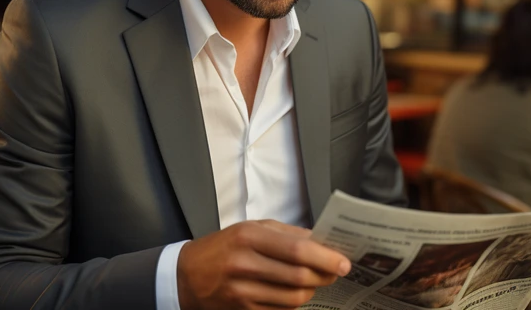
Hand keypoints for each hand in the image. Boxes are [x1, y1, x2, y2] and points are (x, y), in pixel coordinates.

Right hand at [177, 220, 349, 309]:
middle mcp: (245, 264)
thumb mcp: (249, 228)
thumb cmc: (222, 248)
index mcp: (249, 236)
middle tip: (334, 272)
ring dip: (312, 290)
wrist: (186, 277)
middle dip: (324, 276)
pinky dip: (295, 302)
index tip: (344, 262)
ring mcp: (243, 291)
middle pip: (300, 276)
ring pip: (294, 297)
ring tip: (314, 281)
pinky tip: (293, 292)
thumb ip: (286, 233)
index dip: (326, 257)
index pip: (297, 249)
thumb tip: (321, 241)